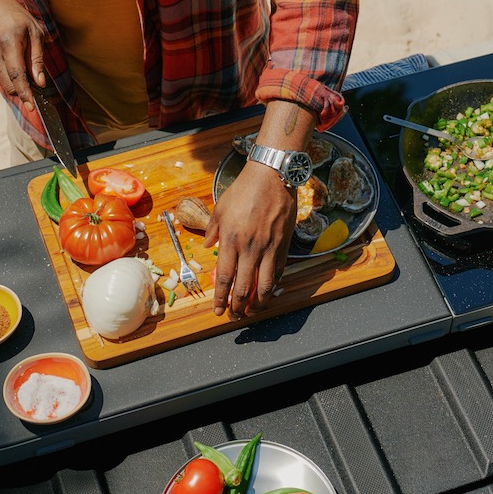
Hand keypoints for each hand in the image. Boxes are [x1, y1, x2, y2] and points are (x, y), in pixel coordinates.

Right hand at [0, 0, 46, 112]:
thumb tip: (40, 83)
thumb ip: (37, 58)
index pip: (17, 75)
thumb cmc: (17, 18)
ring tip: (22, 61)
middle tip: (37, 88)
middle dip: (24, 91)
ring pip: (4, 83)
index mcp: (9, 44)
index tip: (31, 107)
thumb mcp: (35, 32)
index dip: (25, 93)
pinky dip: (8, 74)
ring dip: (16, 82)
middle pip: (10, 84)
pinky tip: (9, 57)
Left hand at [204, 162, 295, 317]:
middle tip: (234, 317)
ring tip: (252, 311)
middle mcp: (249, 248)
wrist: (272, 176)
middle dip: (238, 307)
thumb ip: (213, 229)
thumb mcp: (220, 208)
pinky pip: (278, 271)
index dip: (221, 298)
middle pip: (243, 287)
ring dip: (258, 303)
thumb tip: (208, 245)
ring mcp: (269, 248)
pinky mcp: (284, 244)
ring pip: (265, 285)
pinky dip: (273, 285)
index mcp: (231, 240)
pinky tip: (268, 291)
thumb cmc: (244, 189)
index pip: (224, 278)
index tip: (218, 311)